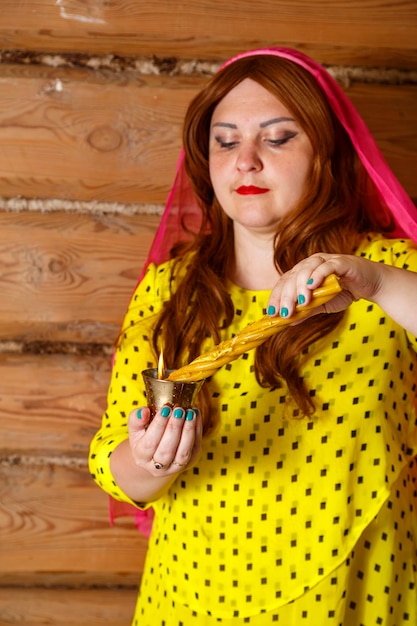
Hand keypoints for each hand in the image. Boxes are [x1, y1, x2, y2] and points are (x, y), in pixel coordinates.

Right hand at [127, 404, 201, 475]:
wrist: (155, 455)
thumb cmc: (144, 438)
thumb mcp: (135, 429)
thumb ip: (136, 419)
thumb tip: (144, 411)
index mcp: (141, 458)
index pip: (149, 444)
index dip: (158, 426)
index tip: (165, 409)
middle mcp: (157, 468)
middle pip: (166, 451)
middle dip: (174, 428)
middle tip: (179, 410)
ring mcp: (174, 468)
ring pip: (183, 453)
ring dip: (188, 431)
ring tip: (190, 413)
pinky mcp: (189, 463)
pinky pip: (195, 449)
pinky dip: (197, 431)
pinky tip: (196, 416)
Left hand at [267, 253, 384, 318]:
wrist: (371, 284)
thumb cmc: (345, 291)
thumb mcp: (322, 305)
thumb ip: (306, 311)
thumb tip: (288, 321)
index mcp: (303, 272)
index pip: (284, 283)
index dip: (276, 297)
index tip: (271, 314)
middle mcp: (311, 263)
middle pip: (292, 277)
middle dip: (286, 296)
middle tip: (284, 313)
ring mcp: (326, 260)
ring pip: (306, 270)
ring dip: (301, 287)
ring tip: (301, 303)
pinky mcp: (341, 261)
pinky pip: (326, 266)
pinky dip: (318, 275)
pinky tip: (312, 286)